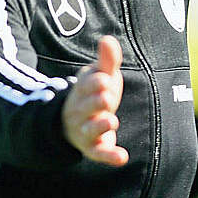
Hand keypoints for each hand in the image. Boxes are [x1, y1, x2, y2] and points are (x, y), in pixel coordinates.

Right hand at [62, 36, 128, 165]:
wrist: (74, 122)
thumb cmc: (94, 93)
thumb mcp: (100, 75)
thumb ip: (107, 60)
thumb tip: (108, 39)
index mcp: (82, 90)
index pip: (85, 85)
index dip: (94, 83)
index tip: (105, 78)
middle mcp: (80, 111)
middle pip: (86, 107)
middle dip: (96, 102)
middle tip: (108, 98)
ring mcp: (86, 130)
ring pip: (90, 130)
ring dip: (100, 126)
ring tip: (112, 121)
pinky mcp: (93, 148)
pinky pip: (99, 153)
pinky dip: (110, 156)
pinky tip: (122, 157)